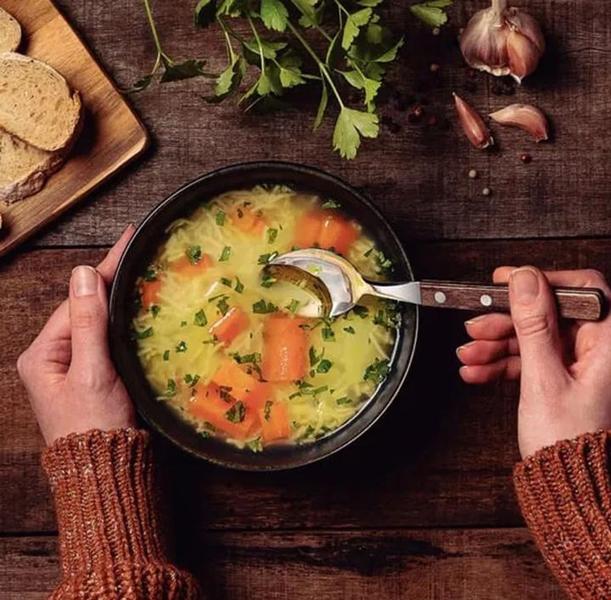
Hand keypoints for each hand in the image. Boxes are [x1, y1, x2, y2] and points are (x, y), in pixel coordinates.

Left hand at [17, 226, 136, 444]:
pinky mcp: (94, 378)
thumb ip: (88, 323)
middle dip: (111, 281)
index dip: (103, 270)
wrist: (109, 473)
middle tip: (139, 252)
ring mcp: (74, 368)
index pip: (76, 301)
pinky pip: (106, 340)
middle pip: (85, 309)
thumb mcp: (93, 373)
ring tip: (140, 273)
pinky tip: (136, 311)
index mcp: (43, 355)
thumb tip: (83, 273)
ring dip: (118, 301)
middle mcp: (54, 358)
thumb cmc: (97, 428)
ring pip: (97, 323)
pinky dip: (121, 323)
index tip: (127, 241)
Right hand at [457, 266, 610, 457]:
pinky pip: (530, 359)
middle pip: (549, 314)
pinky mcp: (562, 378)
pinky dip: (502, 364)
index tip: (505, 281)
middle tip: (475, 325)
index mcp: (610, 343)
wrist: (567, 488)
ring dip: (496, 345)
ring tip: (469, 355)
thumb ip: (534, 325)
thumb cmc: (568, 443)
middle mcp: (599, 349)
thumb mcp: (544, 378)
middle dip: (506, 321)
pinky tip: (477, 371)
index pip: (581, 289)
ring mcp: (580, 364)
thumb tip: (525, 280)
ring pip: (534, 337)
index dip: (541, 280)